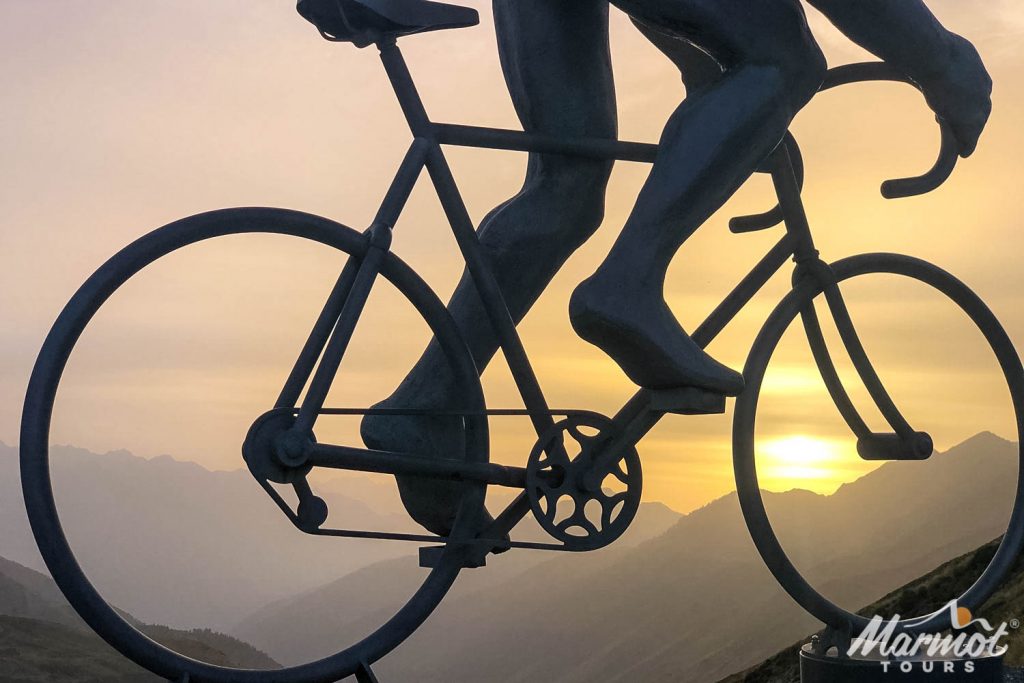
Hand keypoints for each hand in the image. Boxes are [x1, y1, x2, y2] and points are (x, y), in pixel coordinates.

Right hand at [918, 33, 992, 157]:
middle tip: (961, 130)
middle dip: (971, 120)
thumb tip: (909, 47)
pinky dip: (967, 146)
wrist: (933, 56)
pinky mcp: (971, 120)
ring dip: (970, 134)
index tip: (955, 109)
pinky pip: (971, 137)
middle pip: (981, 108)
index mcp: (974, 67)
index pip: (975, 89)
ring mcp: (978, 103)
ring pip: (977, 123)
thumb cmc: (926, 48)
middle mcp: (982, 86)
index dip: (966, 101)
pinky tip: (964, 153)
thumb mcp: (930, 47)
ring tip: (963, 146)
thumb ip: (928, 54)